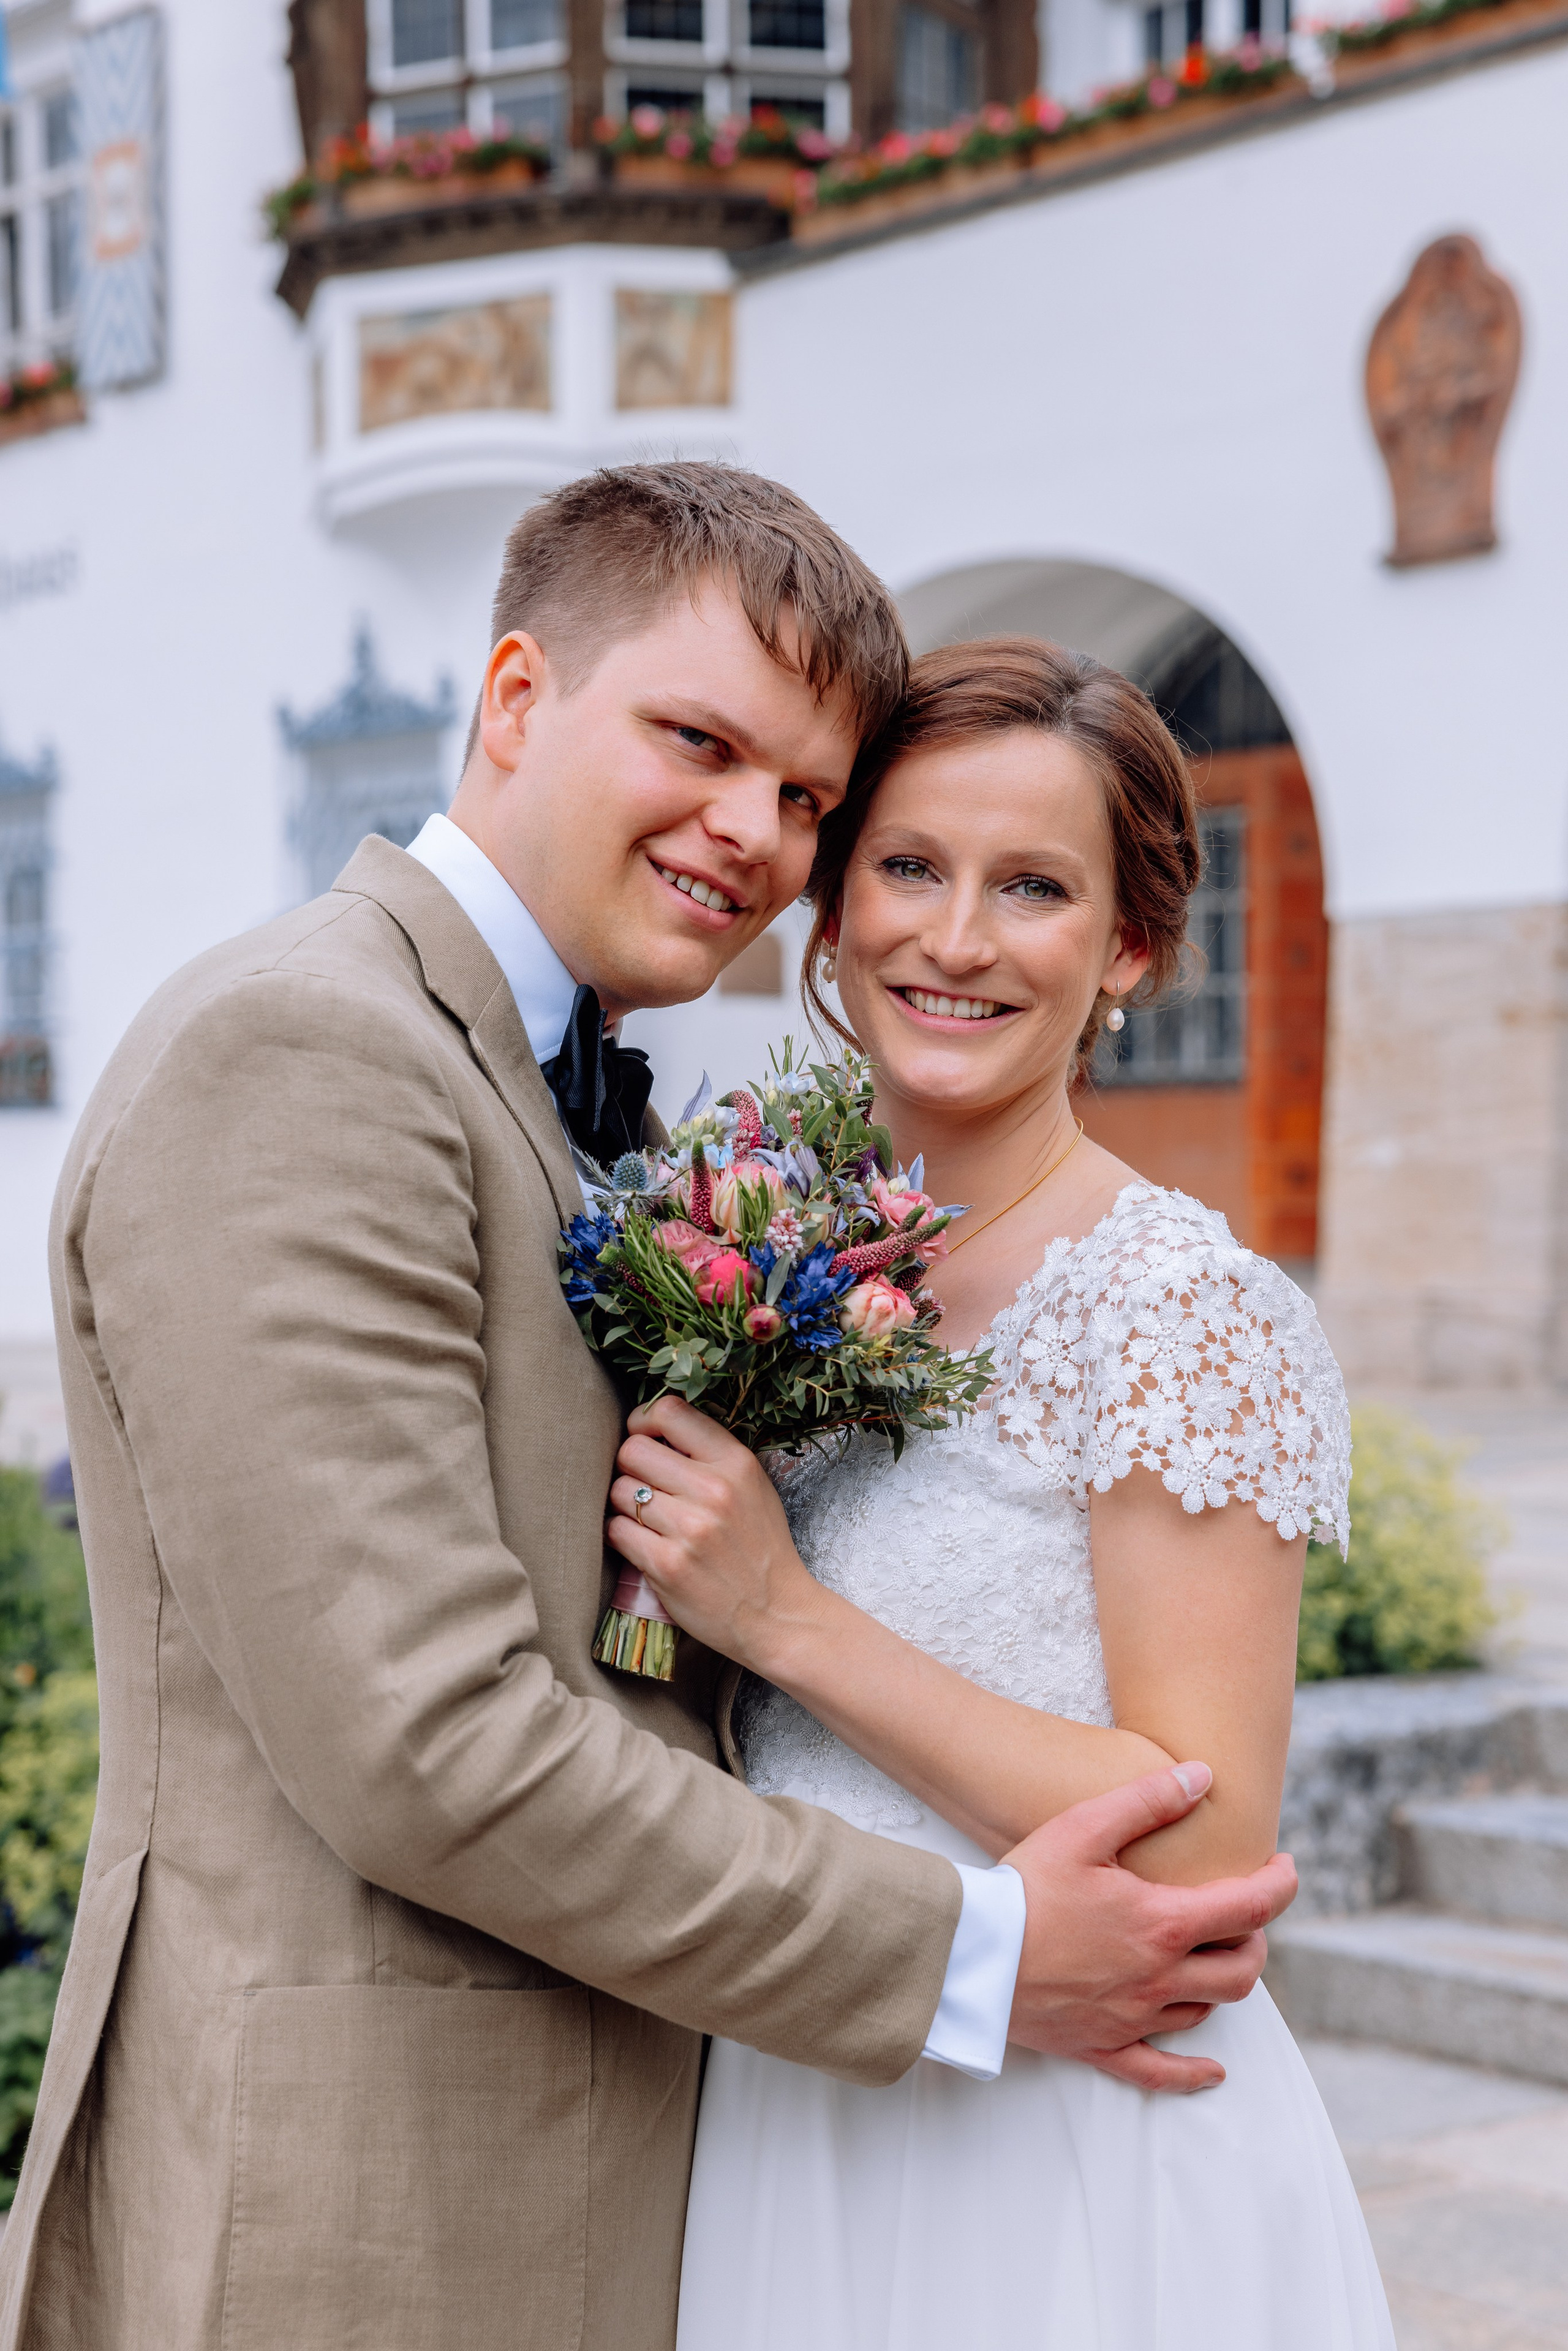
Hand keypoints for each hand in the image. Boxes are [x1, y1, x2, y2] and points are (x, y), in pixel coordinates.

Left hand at [608, 1396, 823, 1673]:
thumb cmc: (761, 1548)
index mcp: (736, 1463)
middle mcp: (714, 1490)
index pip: (669, 1411)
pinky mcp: (667, 1565)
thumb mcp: (753, 1487)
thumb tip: (653, 1431)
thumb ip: (710, 1456)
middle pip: (632, 1450)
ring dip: (625, 1505)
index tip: (644, 1438)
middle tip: (643, 1487)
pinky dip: (623, 1536)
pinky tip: (644, 1545)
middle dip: (630, 1467)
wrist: (778, 1615)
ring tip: (648, 1521)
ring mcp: (689, 1529)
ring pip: (619, 1490)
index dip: (643, 1421)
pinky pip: (617, 1530)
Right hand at [1004, 1762, 1297, 2092]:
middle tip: (1244, 1912)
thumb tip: (1202, 1777)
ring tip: (1213, 1955)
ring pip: (1207, 2010)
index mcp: (1162, 1924)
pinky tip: (1212, 2070)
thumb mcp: (1083, 1827)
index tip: (1284, 1867)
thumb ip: (1147, 1800)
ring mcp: (1133, 2018)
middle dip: (1256, 1938)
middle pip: (1242, 1970)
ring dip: (1223, 1982)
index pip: (1251, 1908)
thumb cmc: (1024, 1888)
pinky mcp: (1102, 2045)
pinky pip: (1160, 2071)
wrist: (969, 1955)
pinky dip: (1193, 2073)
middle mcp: (1159, 1978)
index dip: (1280, 1885)